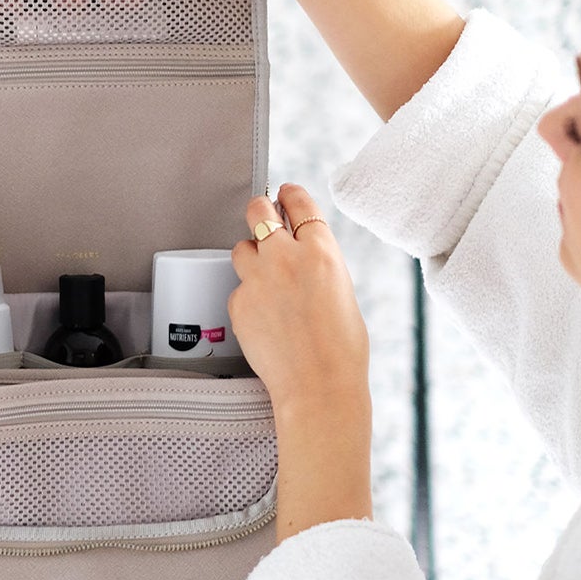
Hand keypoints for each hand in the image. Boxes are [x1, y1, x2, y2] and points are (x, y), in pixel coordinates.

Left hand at [230, 184, 372, 539]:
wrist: (319, 388)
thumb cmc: (341, 349)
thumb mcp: (342, 293)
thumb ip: (318, 265)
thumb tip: (303, 254)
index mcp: (321, 252)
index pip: (299, 204)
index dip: (290, 194)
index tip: (285, 192)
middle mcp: (285, 258)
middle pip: (259, 211)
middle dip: (260, 211)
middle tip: (262, 217)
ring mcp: (257, 279)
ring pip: (241, 248)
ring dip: (251, 256)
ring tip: (266, 280)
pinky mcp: (238, 302)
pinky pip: (238, 288)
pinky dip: (248, 297)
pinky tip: (265, 318)